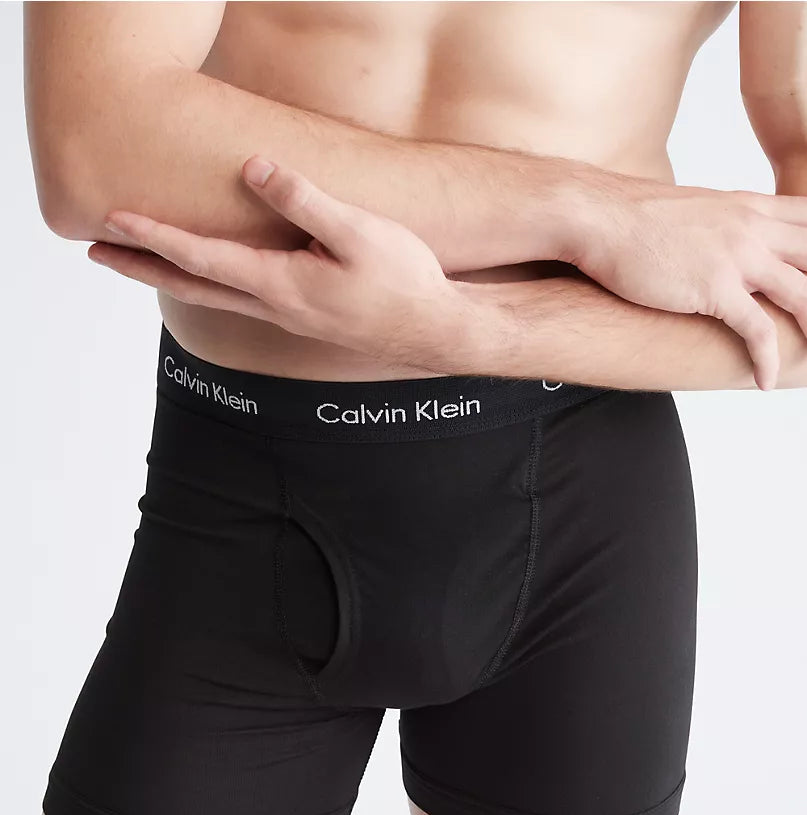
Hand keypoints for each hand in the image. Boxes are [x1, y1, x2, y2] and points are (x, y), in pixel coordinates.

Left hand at [88, 157, 463, 369]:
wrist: (434, 330)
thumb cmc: (403, 282)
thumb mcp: (357, 232)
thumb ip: (303, 200)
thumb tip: (253, 168)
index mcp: (281, 284)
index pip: (202, 259)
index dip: (156, 237)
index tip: (113, 220)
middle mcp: (274, 306)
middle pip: (192, 287)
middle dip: (142, 268)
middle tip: (97, 253)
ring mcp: (287, 316)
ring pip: (213, 297)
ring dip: (168, 279)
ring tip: (139, 261)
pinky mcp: (302, 316)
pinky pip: (239, 300)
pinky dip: (206, 285)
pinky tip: (208, 278)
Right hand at [570, 175, 806, 389]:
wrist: (599, 217)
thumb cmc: (631, 218)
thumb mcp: (693, 210)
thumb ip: (721, 226)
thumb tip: (721, 243)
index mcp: (750, 207)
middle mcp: (753, 228)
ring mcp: (737, 257)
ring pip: (801, 295)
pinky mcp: (715, 287)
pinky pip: (758, 330)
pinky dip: (767, 359)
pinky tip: (764, 381)